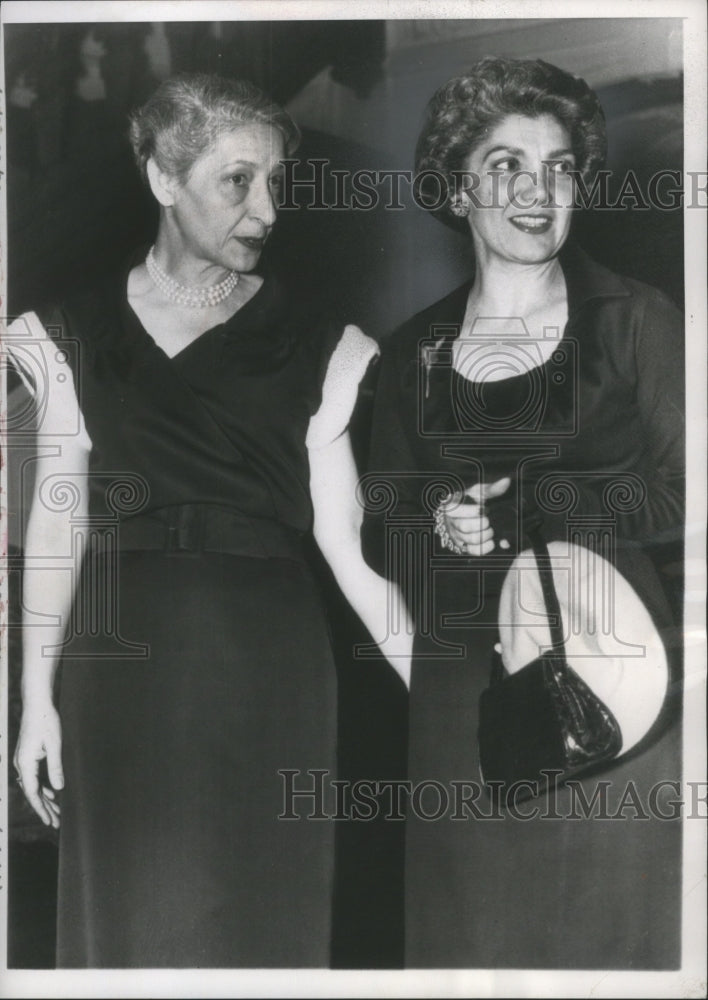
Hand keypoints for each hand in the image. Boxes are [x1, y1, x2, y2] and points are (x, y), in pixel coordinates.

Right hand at [14, 702, 62, 827]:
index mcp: (26, 764)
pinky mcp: (27, 756)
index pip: (33, 793)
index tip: (49, 821)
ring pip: (33, 786)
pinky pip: (33, 778)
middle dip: (44, 808)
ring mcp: (23, 761)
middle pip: (32, 793)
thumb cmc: (45, 721)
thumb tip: (58, 788)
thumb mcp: (54, 744)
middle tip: (55, 823)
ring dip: (44, 799)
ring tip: (55, 812)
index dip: (41, 809)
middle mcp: (21, 764)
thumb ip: (55, 767)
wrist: (36, 704)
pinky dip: (42, 787)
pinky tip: (51, 793)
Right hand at [442, 477, 511, 555]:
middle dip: (481, 524)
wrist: (470, 514)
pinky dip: (486, 547)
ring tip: (491, 529)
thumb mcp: (481, 491)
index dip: (471, 511)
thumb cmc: (475, 500)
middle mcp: (452, 522)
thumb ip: (492, 488)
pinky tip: (491, 541)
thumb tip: (506, 482)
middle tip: (488, 520)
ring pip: (470, 539)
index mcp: (452, 505)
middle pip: (463, 526)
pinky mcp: (465, 547)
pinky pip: (474, 551)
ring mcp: (457, 535)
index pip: (454, 509)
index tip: (484, 508)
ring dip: (485, 535)